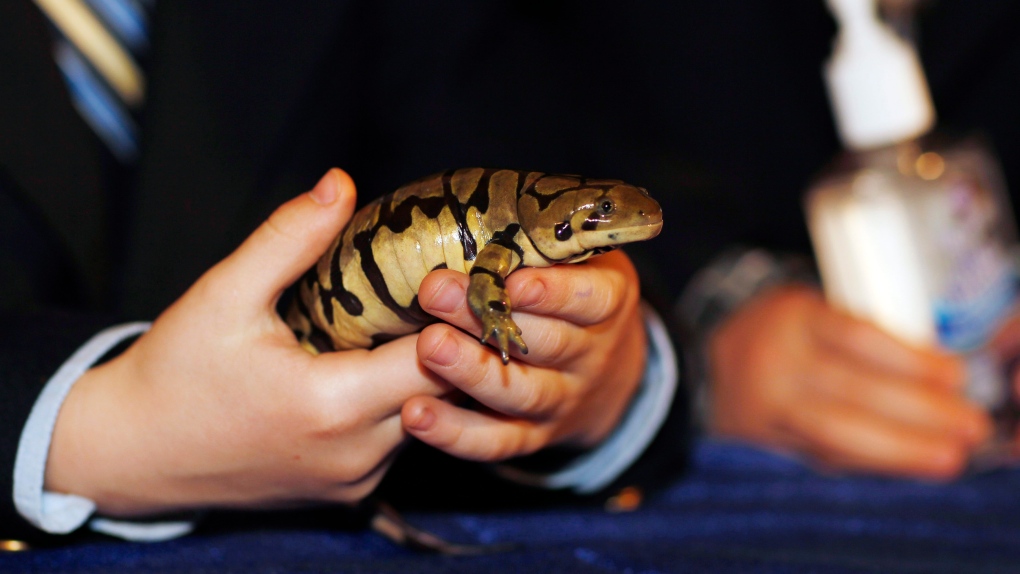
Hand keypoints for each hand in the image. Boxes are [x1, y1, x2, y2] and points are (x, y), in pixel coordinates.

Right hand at [45, 169, 450, 516]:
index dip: (454, 314)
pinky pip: (398, 442)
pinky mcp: (349, 492)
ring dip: (430, 375)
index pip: (436, 357)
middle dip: (453, 343)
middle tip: (452, 293)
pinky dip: (402, 404)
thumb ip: (289, 238)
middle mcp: (355, 454)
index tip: (455, 274)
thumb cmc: (175, 372)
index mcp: (331, 406)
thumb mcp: (224, 294)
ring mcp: (355, 480)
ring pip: (428, 419)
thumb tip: (342, 183)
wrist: (133, 454)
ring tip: (421, 322)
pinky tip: (383, 365)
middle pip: (444, 393)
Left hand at [399, 250, 647, 460]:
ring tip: (426, 347)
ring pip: (520, 392)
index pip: (590, 297)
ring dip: (470, 372)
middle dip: (488, 317)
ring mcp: (562, 400)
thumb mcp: (578, 257)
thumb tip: (470, 195)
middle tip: (434, 291)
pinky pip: (495, 442)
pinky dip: (455, 433)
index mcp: (607, 301)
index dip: (553, 291)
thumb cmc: (571, 292)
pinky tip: (415, 415)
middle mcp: (590, 355)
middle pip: (546, 341)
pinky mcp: (531, 437)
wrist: (603, 373)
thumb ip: (539, 237)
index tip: (512, 277)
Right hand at [708, 284, 990, 479]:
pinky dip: (865, 464)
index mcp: (791, 316)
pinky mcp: (761, 443)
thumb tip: (937, 376)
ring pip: (837, 432)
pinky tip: (901, 468)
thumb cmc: (772, 336)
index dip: (911, 360)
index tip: (956, 376)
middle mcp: (773, 361)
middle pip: (853, 390)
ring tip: (946, 458)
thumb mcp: (807, 313)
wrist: (702, 367)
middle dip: (919, 413)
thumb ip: (858, 338)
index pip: (857, 338)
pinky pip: (820, 456)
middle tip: (970, 426)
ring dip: (899, 448)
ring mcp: (764, 406)